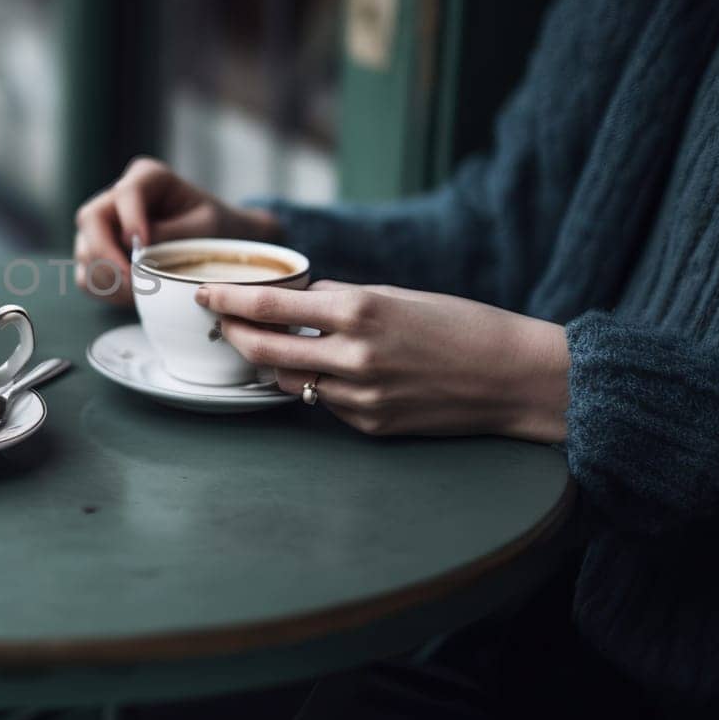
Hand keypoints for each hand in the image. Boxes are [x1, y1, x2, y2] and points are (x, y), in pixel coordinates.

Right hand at [73, 157, 280, 303]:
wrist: (215, 244)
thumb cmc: (214, 229)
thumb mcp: (204, 228)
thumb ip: (172, 235)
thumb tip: (138, 251)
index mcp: (148, 178)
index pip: (127, 193)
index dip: (130, 219)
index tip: (141, 245)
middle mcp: (117, 198)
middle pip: (91, 219)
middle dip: (106, 254)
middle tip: (131, 281)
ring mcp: (103, 226)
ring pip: (84, 249)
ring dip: (108, 277)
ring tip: (140, 293)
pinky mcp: (98, 253)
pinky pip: (86, 275)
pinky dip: (105, 290)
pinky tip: (131, 296)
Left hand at [198, 280, 568, 442]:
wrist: (514, 377)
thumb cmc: (460, 325)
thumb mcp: (397, 296)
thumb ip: (341, 299)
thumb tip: (297, 298)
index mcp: (359, 312)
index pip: (270, 307)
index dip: (228, 301)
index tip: (204, 294)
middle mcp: (354, 357)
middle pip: (264, 349)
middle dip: (235, 335)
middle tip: (221, 323)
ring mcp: (361, 397)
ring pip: (290, 380)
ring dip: (276, 363)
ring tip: (275, 346)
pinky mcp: (371, 425)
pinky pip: (326, 403)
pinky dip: (321, 386)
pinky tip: (334, 373)